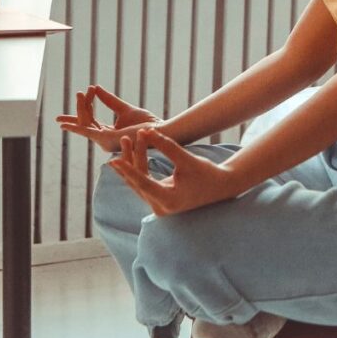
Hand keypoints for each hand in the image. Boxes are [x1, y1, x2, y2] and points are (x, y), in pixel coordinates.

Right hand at [56, 84, 162, 152]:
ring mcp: (104, 141)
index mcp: (108, 134)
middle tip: (78, 92)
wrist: (159, 129)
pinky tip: (66, 124)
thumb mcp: (124, 108)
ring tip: (81, 93)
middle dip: (80, 107)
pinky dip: (77, 125)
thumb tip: (95, 87)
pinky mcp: (107, 140)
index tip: (78, 96)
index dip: (81, 110)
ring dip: (82, 107)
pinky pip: (88, 130)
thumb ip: (109, 100)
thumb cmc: (146, 122)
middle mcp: (104, 140)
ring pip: (85, 123)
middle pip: (85, 122)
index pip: (88, 122)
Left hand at [107, 128, 238, 215]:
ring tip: (128, 139)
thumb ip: (167, 146)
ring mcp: (159, 203)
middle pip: (138, 181)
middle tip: (125, 138)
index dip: (129, 170)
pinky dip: (139, 165)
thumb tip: (148, 131)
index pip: (144, 184)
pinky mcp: (159, 197)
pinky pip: (143, 180)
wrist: (222, 186)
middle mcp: (160, 206)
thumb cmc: (207, 173)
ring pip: (138, 180)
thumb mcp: (187, 159)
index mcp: (168, 200)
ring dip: (133, 160)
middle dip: (130, 158)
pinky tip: (134, 149)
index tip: (115, 159)